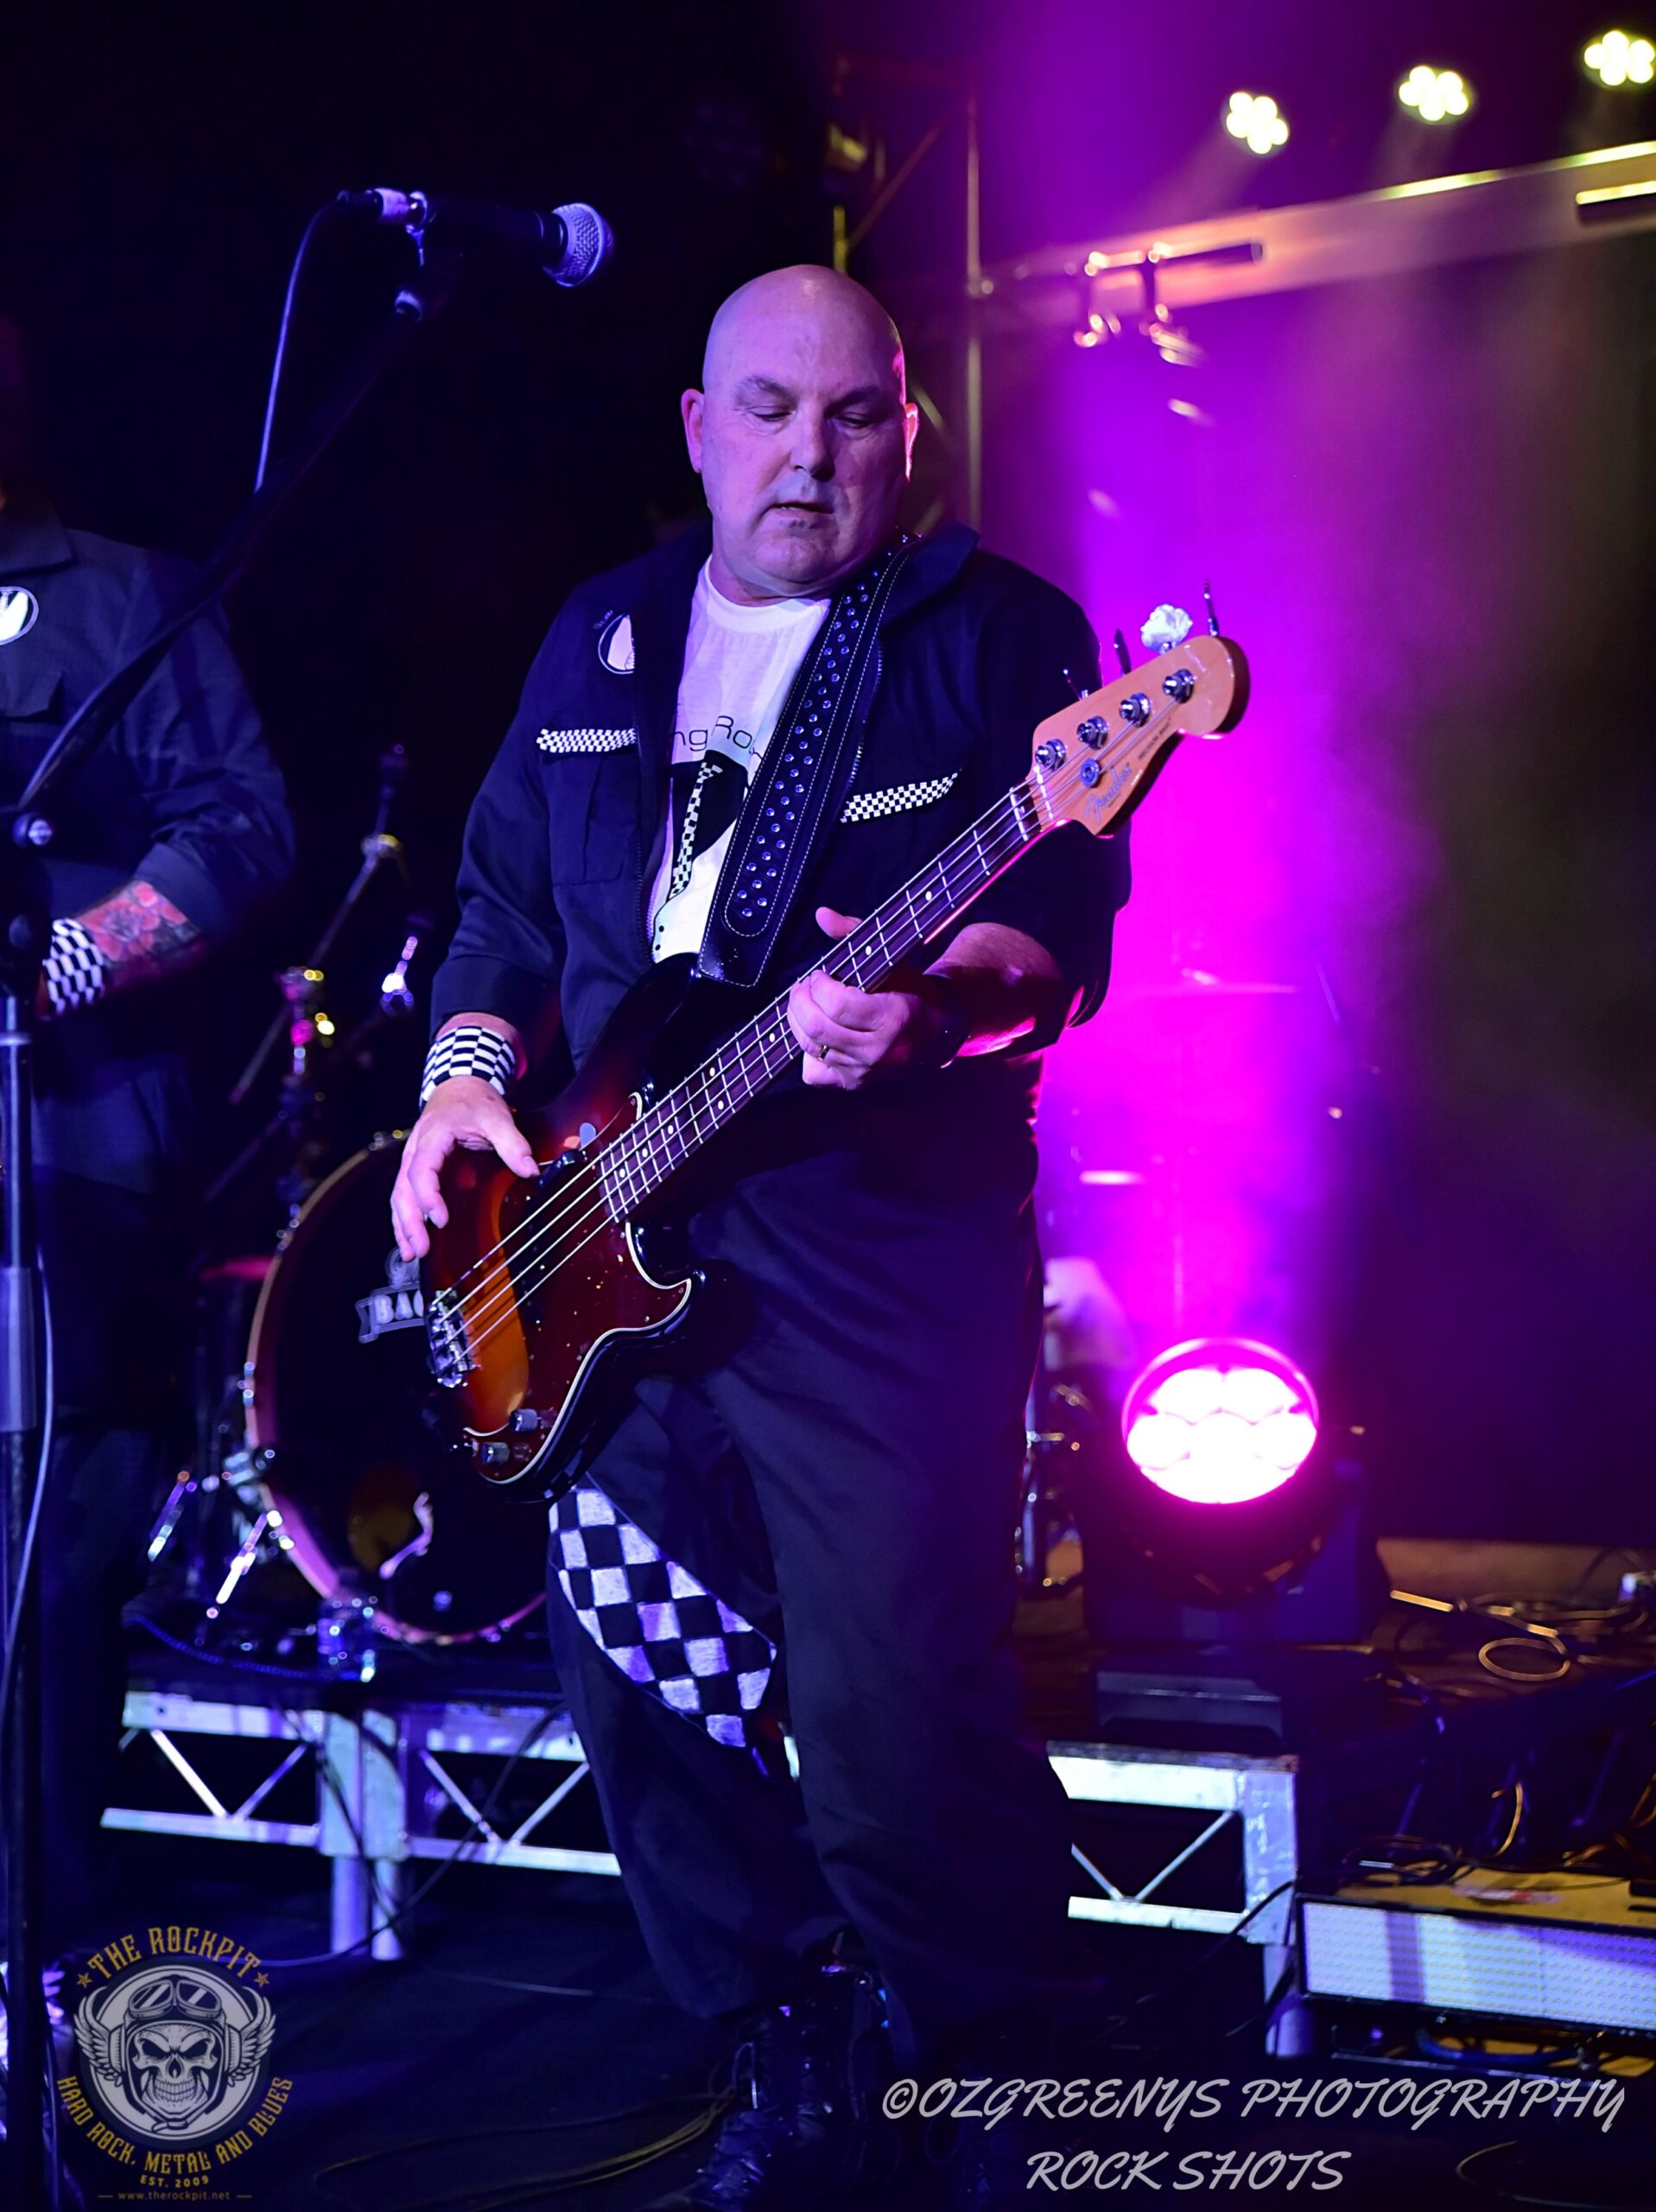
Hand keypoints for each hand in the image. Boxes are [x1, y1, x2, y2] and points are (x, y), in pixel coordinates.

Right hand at [391, 1077, 538, 1261]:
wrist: (460, 1086)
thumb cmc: (475, 1101)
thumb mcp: (497, 1117)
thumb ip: (513, 1143)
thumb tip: (529, 1169)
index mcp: (433, 1136)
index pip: (422, 1170)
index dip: (428, 1196)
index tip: (440, 1219)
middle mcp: (416, 1150)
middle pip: (403, 1189)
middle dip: (409, 1222)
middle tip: (421, 1250)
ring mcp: (413, 1160)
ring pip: (399, 1196)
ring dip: (403, 1226)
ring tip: (412, 1254)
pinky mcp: (416, 1169)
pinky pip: (404, 1196)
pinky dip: (405, 1219)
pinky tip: (410, 1240)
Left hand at [787, 907, 950, 1090]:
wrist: (937, 1032)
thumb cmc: (912, 990)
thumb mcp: (893, 958)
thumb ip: (855, 934)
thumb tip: (822, 915)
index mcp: (893, 1017)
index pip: (837, 1004)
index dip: (818, 985)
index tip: (819, 974)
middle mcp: (879, 1051)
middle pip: (817, 1027)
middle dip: (799, 1001)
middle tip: (803, 987)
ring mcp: (865, 1072)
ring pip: (810, 1048)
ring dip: (797, 1021)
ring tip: (804, 1004)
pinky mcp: (854, 1084)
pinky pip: (813, 1074)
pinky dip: (806, 1053)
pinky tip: (818, 1035)